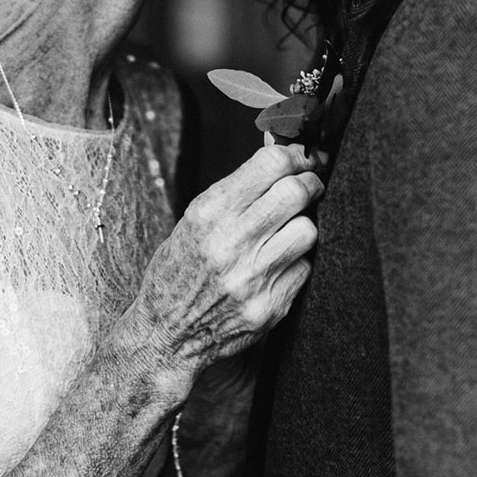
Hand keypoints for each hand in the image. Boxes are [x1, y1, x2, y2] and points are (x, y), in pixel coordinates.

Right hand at [129, 141, 324, 384]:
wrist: (166, 334)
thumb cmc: (180, 268)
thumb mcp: (196, 218)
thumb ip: (240, 185)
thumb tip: (277, 142)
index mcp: (208, 213)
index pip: (271, 164)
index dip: (296, 156)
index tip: (302, 159)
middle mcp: (229, 244)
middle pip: (296, 192)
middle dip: (310, 184)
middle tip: (309, 187)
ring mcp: (251, 279)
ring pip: (308, 231)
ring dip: (303, 226)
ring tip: (287, 231)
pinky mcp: (269, 308)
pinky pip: (304, 269)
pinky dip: (296, 263)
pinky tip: (276, 267)